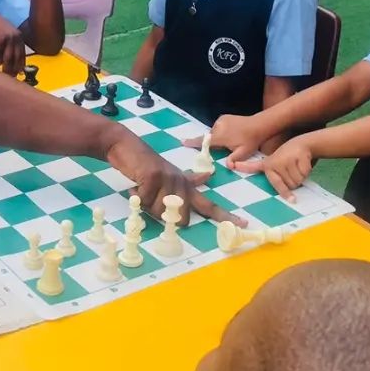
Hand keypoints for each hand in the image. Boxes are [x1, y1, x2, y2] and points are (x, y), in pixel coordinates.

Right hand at [0, 11, 26, 75]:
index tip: (18, 75)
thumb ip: (11, 49)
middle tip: (10, 77)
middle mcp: (16, 37)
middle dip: (13, 69)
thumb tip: (12, 65)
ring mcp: (8, 37)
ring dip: (5, 67)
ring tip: (1, 74)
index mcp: (20, 38)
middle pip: (16, 57)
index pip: (22, 54)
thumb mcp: (8, 37)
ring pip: (7, 57)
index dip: (20, 66)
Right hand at [106, 131, 239, 224]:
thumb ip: (188, 180)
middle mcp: (181, 183)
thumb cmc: (146, 165)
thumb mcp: (170, 174)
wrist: (127, 147)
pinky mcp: (154, 177)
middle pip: (180, 219)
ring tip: (142, 189)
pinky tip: (135, 184)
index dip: (225, 216)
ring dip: (147, 205)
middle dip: (162, 215)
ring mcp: (168, 179)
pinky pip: (145, 201)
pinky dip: (136, 196)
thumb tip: (208, 175)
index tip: (243, 224)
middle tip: (151, 200)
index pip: (209, 205)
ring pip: (160, 212)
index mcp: (186, 186)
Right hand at [186, 113, 272, 166]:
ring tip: (230, 140)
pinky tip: (231, 133)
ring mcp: (220, 120)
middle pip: (209, 138)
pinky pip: (218, 126)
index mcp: (220, 137)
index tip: (182, 142)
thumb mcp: (243, 153)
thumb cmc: (251, 141)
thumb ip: (233, 160)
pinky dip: (221, 131)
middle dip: (212, 143)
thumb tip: (227, 166)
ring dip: (217, 137)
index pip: (203, 141)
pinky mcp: (224, 117)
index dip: (192, 143)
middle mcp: (217, 127)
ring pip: (214, 132)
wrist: (259, 125)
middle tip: (223, 147)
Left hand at [237, 136, 315, 198]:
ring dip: (300, 177)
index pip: (254, 167)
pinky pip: (303, 175)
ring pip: (296, 182)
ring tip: (296, 166)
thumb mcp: (275, 164)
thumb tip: (273, 192)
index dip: (244, 166)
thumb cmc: (289, 158)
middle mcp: (273, 163)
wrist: (302, 144)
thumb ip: (270, 176)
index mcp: (267, 165)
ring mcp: (284, 160)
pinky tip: (302, 163)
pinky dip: (306, 172)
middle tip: (293, 171)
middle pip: (287, 186)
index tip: (233, 165)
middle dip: (293, 182)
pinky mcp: (296, 158)